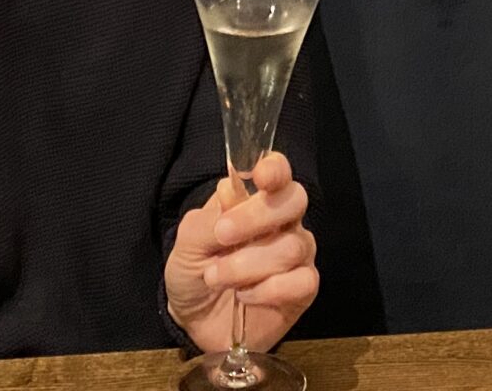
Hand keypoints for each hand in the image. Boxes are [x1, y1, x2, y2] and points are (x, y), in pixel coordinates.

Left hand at [164, 152, 320, 357]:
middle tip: (222, 235)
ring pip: (291, 246)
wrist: (195, 323)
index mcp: (256, 201)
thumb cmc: (194, 272)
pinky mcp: (303, 289)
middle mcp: (284, 222)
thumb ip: (209, 218)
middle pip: (294, 200)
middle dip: (257, 217)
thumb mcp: (187, 243)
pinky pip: (302, 281)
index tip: (260, 176)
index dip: (275, 168)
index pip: (278, 171)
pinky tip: (245, 296)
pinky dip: (268, 290)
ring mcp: (297, 255)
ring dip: (246, 264)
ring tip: (217, 277)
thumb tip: (231, 192)